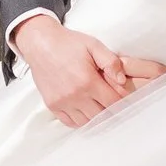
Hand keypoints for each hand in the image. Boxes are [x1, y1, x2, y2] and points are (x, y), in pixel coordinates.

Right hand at [15, 15, 165, 127]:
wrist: (40, 43)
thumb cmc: (69, 43)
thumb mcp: (94, 45)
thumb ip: (111, 62)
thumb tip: (122, 80)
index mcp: (87, 81)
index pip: (113, 102)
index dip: (122, 102)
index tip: (125, 99)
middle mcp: (74, 95)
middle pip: (101, 116)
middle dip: (110, 111)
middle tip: (113, 104)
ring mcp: (62, 102)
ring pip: (86, 122)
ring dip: (96, 117)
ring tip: (100, 106)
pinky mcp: (52, 105)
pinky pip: (70, 122)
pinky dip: (80, 120)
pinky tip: (85, 111)